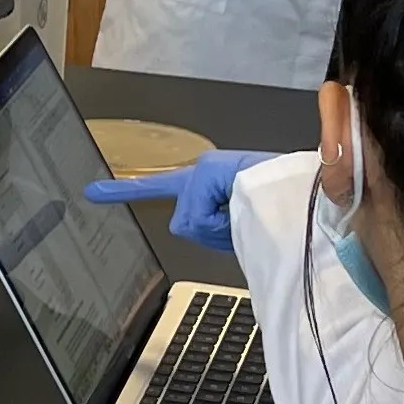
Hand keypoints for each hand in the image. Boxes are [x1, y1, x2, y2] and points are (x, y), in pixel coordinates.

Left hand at [80, 149, 276, 251]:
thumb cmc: (282, 212)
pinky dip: (221, 223)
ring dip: (219, 230)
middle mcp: (200, 171)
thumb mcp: (240, 227)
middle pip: (182, 225)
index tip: (91, 192)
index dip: (125, 190)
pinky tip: (242, 207)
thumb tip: (193, 230)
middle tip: (242, 221)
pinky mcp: (207, 170)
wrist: (311, 198)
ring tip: (248, 213)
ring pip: (190, 224)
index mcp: (205, 183)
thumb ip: (212, 229)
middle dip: (210, 234)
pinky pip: (199, 217)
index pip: (159, 186)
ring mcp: (203, 169)